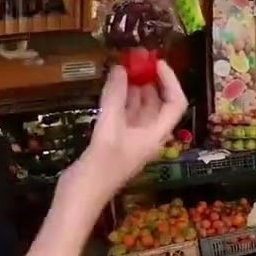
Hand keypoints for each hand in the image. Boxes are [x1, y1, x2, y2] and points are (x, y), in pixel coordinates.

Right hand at [77, 61, 187, 190]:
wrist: (80, 197)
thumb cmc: (99, 167)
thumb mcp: (108, 129)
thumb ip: (115, 98)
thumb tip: (121, 69)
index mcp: (155, 136)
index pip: (175, 104)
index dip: (170, 81)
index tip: (156, 62)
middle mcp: (148, 136)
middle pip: (157, 103)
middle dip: (150, 80)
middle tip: (136, 58)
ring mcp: (132, 139)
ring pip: (140, 107)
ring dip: (134, 87)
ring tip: (124, 65)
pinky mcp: (115, 140)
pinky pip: (125, 114)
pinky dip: (121, 98)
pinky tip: (112, 85)